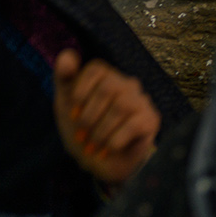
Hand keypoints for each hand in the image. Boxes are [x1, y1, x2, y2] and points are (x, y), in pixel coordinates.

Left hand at [53, 49, 159, 186]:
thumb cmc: (83, 129)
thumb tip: (66, 54)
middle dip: (89, 116)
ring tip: (92, 146)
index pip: (96, 69)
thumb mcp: (66, 104)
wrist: (100, 162)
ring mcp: (141, 101)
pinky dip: (114, 141)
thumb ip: (64, 77)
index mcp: (107, 76)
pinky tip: (107, 149)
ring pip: (122, 106)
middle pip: (108, 87)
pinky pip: (133, 125)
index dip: (81, 90)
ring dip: (100, 132)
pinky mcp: (151, 119)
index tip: (72, 113)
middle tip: (81, 135)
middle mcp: (127, 84)